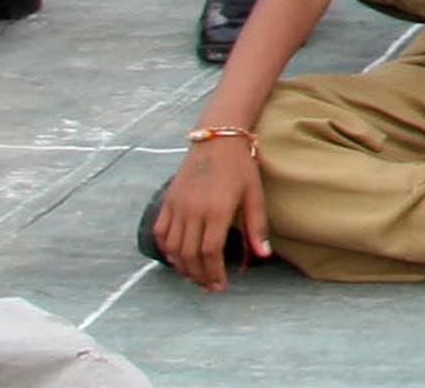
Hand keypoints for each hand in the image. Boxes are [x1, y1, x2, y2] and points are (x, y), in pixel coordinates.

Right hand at [152, 136, 268, 291]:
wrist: (217, 139)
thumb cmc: (240, 166)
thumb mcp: (255, 194)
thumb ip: (256, 226)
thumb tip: (263, 255)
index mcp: (217, 209)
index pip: (210, 252)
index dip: (214, 272)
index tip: (221, 285)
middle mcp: (193, 210)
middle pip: (190, 255)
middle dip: (199, 276)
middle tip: (209, 286)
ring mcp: (177, 205)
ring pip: (173, 247)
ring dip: (182, 267)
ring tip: (195, 277)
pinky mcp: (168, 201)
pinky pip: (161, 232)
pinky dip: (166, 250)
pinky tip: (177, 258)